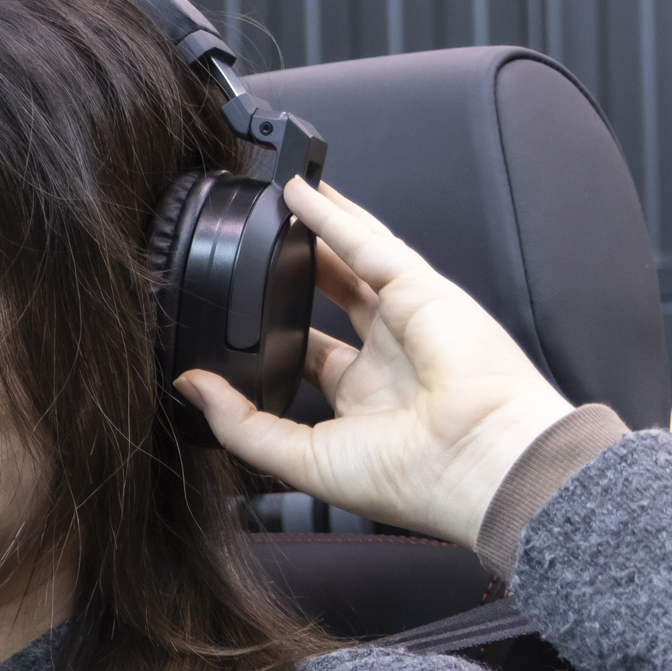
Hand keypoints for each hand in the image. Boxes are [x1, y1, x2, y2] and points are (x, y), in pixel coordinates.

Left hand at [178, 177, 575, 553]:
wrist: (479, 464)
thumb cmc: (413, 477)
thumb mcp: (302, 461)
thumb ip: (240, 424)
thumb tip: (191, 389)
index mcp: (363, 402)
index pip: (310, 356)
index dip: (276, 334)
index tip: (238, 320)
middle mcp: (388, 357)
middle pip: (333, 298)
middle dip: (298, 271)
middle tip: (259, 247)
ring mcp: (406, 318)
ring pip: (353, 260)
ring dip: (316, 228)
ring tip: (277, 202)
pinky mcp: (421, 289)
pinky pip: (368, 242)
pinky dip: (333, 215)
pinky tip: (298, 193)